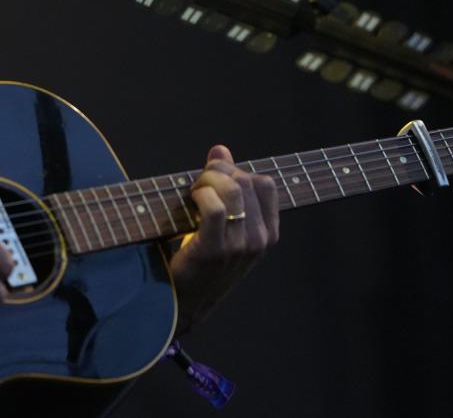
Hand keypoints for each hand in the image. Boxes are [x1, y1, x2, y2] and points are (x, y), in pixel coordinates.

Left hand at [170, 145, 279, 330]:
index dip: (238, 171)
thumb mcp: (222, 224)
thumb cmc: (200, 260)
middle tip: (197, 183)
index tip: (215, 176)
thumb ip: (224, 186)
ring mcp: (241, 247)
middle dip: (217, 171)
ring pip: (231, 190)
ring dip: (206, 181)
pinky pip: (214, 208)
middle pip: (246, 181)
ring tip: (192, 192)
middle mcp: (260, 240)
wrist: (184, 303)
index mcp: (268, 233)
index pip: (266, 184)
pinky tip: (189, 203)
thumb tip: (220, 149)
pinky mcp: (216, 250)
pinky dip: (199, 196)